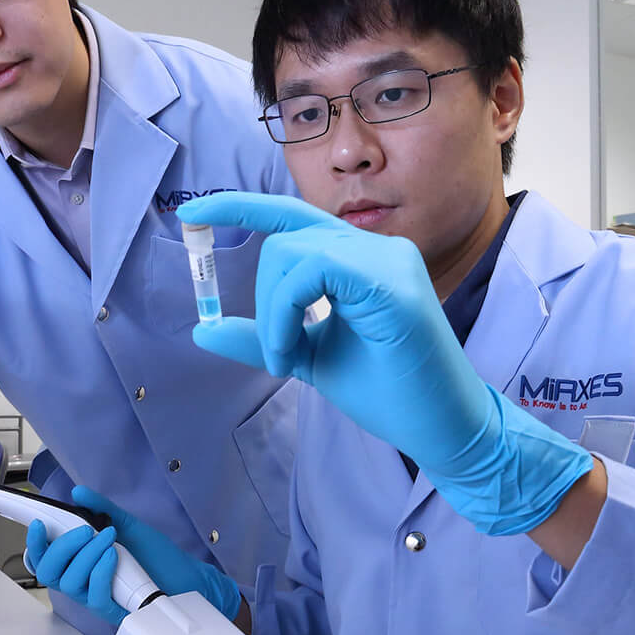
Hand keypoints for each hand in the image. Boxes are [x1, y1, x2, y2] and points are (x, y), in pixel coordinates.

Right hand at [26, 485, 241, 624]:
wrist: (188, 577)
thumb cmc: (157, 556)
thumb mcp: (128, 525)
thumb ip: (102, 509)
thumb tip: (78, 493)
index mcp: (80, 562)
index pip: (44, 558)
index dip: (35, 544)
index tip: (38, 524)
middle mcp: (83, 582)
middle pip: (49, 573)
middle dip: (62, 547)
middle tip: (86, 530)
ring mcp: (96, 598)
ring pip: (70, 583)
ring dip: (87, 555)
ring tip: (110, 539)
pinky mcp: (113, 610)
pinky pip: (94, 596)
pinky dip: (100, 572)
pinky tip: (113, 557)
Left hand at [177, 192, 591, 536]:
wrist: (442, 428)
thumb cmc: (390, 393)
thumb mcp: (311, 358)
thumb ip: (263, 338)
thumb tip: (204, 329)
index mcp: (362, 260)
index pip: (293, 216)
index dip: (239, 206)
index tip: (192, 213)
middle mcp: (379, 249)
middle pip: (284, 237)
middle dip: (262, 297)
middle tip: (276, 354)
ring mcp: (389, 260)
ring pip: (293, 252)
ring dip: (272, 312)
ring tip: (288, 358)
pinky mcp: (391, 284)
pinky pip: (311, 271)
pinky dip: (285, 312)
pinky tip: (294, 350)